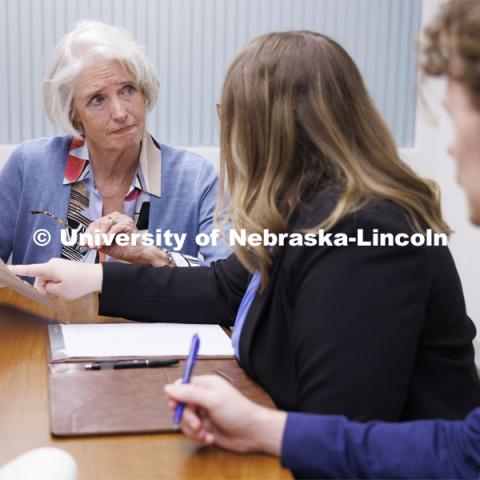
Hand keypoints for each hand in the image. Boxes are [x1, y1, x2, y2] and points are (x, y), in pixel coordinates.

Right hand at [8, 258, 102, 300]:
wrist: (98, 276)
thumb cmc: (81, 283)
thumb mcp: (61, 292)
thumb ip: (48, 290)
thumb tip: (45, 286)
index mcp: (49, 268)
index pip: (29, 269)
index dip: (17, 270)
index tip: (6, 268)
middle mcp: (52, 264)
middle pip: (39, 279)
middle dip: (45, 289)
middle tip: (56, 296)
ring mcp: (58, 265)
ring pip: (48, 280)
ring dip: (53, 287)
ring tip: (66, 290)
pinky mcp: (64, 267)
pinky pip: (55, 277)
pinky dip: (58, 284)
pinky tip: (68, 288)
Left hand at [83, 212, 172, 266]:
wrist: (136, 254)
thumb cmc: (122, 249)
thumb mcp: (104, 246)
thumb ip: (94, 242)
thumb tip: (83, 242)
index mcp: (109, 220)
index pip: (94, 224)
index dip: (88, 234)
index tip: (84, 244)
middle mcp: (115, 217)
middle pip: (98, 223)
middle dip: (94, 236)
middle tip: (92, 246)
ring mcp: (122, 218)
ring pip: (105, 224)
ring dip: (101, 236)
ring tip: (100, 246)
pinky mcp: (127, 223)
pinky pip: (115, 228)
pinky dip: (109, 236)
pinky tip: (106, 243)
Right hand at [164, 375, 286, 454]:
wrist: (252, 433)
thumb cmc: (237, 411)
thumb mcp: (212, 400)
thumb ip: (189, 393)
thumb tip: (168, 388)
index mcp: (206, 385)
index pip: (182, 385)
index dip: (175, 394)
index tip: (173, 405)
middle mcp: (203, 397)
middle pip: (181, 405)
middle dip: (187, 417)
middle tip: (196, 423)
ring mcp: (204, 413)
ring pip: (185, 421)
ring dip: (193, 430)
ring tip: (205, 432)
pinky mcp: (205, 428)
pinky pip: (192, 432)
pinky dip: (199, 437)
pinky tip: (210, 438)